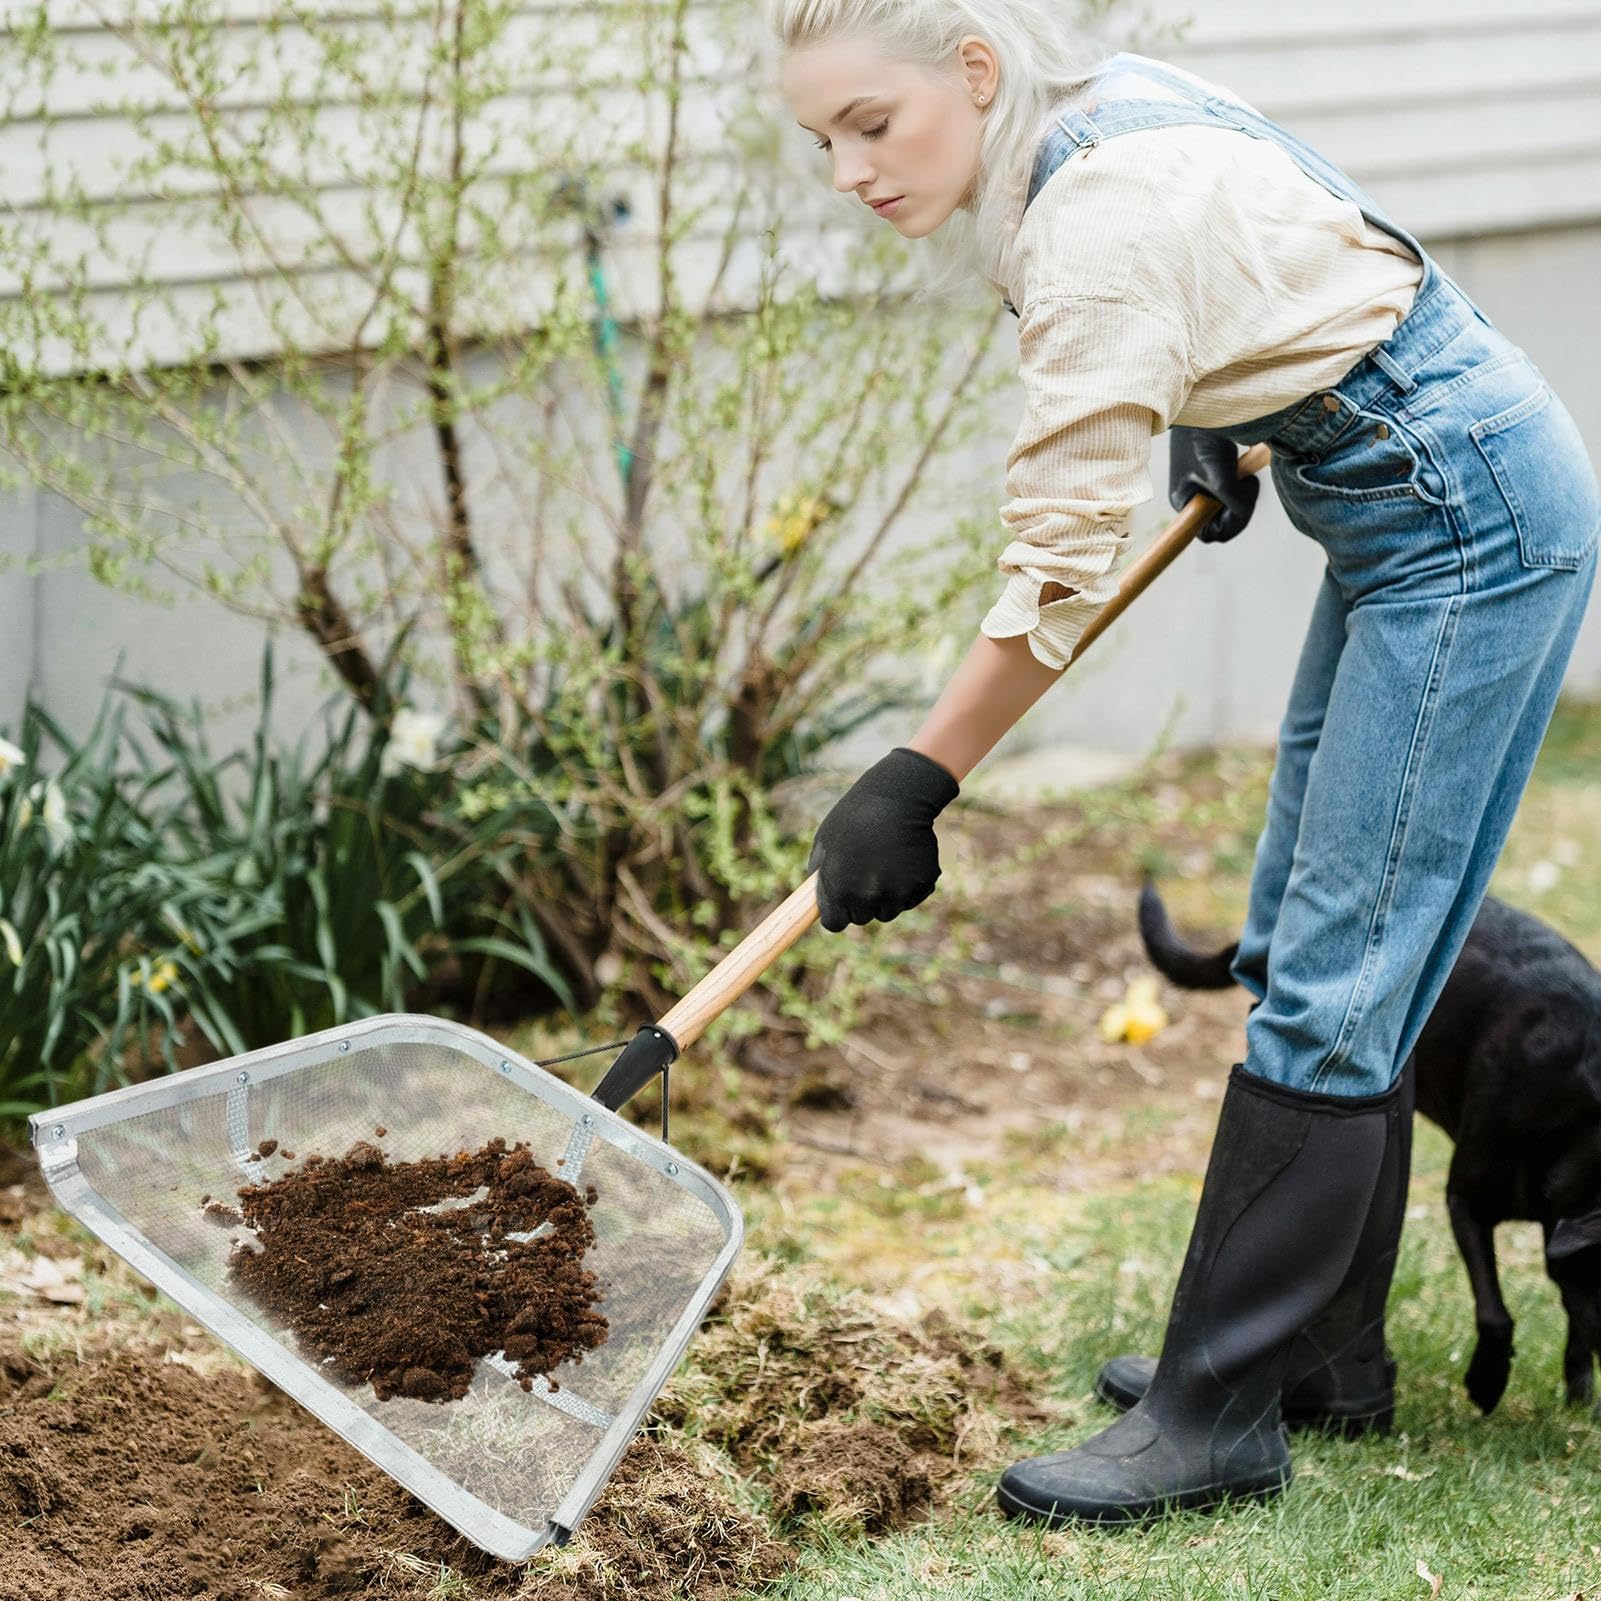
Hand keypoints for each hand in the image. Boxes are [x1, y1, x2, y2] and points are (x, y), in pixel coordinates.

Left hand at [806, 747, 959, 931]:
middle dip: (862, 902)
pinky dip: (909, 885)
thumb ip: (820, 875)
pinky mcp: (922, 885)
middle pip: (863, 918)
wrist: (897, 796)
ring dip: (886, 895)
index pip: (835, 924)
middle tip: (865, 872)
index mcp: (839, 889)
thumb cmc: (854, 816)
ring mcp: (898, 893)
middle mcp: (868, 897)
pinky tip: (903, 859)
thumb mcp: (824, 843)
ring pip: (889, 909)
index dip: (838, 912)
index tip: (841, 902)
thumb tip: (819, 900)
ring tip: (885, 862)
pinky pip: (912, 897)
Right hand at [1169, 427, 1258, 543]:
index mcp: (1184, 502)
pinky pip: (1234, 490)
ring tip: (1245, 473)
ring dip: (1244, 493)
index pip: (1209, 533)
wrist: (1204, 403)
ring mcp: (1204, 485)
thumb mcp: (1219, 474)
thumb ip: (1232, 500)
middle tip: (1247, 483)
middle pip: (1223, 520)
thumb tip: (1242, 514)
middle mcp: (1192, 497)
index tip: (1241, 503)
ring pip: (1231, 505)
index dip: (1229, 524)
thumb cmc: (1204, 437)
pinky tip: (1243, 466)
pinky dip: (1243, 482)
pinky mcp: (1215, 471)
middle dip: (1240, 506)